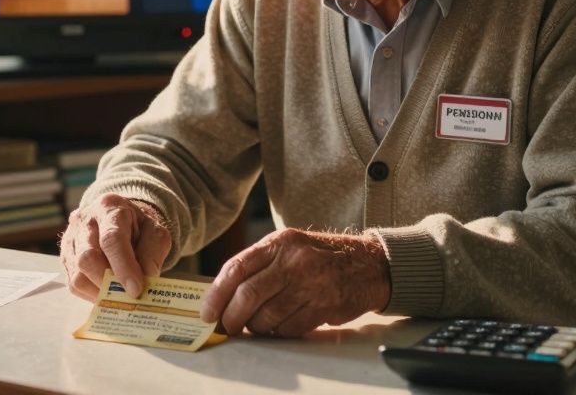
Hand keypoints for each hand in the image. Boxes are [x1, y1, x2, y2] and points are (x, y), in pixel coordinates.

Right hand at [60, 193, 172, 300]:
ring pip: (78, 275)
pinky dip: (93, 294)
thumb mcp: (154, 233)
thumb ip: (153, 252)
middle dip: (110, 283)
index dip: (124, 267)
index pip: (112, 239)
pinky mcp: (65, 258)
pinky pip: (74, 284)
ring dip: (101, 292)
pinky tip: (108, 293)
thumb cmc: (138, 228)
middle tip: (129, 297)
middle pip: (88, 258)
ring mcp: (70, 239)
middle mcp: (84, 221)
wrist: (121, 221)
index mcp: (109, 208)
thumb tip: (146, 277)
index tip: (136, 290)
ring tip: (120, 296)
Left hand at [200, 229, 390, 337]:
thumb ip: (259, 264)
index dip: (216, 294)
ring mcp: (310, 284)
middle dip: (231, 318)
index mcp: (279, 243)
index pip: (236, 268)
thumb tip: (222, 295)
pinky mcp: (323, 305)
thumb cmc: (321, 257)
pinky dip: (279, 332)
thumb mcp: (289, 246)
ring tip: (259, 325)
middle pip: (248, 296)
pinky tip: (282, 324)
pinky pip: (288, 328)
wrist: (368, 264)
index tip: (207, 312)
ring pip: (266, 317)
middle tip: (227, 327)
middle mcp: (293, 261)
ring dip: (256, 328)